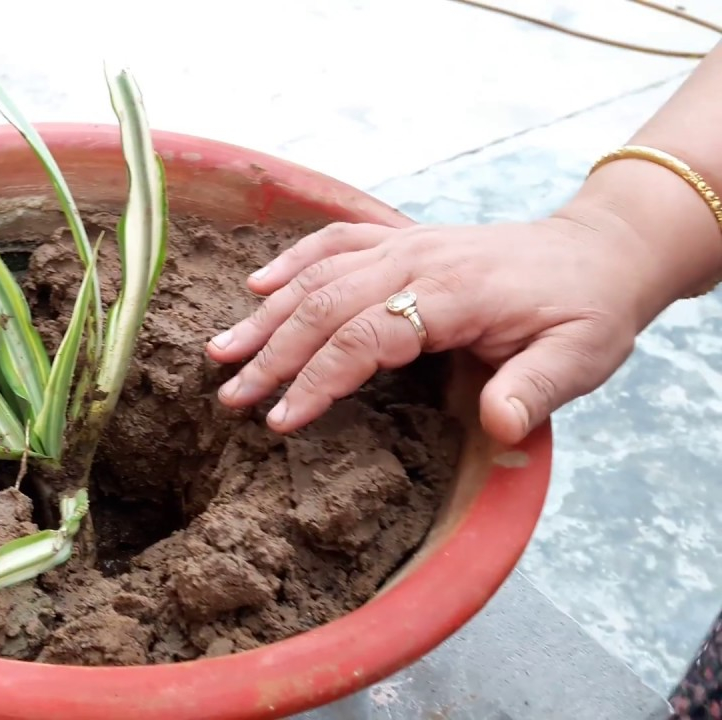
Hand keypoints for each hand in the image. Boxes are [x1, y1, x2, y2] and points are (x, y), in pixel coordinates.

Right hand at [205, 215, 659, 445]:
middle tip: (231, 397)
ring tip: (220, 351)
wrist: (597, 251)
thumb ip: (535, 390)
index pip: (365, 336)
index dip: (318, 379)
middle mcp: (416, 259)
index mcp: (453, 291)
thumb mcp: (580, 357)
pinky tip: (258, 286)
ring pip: (318, 274)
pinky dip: (292, 261)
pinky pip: (333, 242)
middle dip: (272, 354)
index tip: (281, 419)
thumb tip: (500, 426)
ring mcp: (403, 244)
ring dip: (266, 314)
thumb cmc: (583, 311)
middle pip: (325, 305)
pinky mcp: (398, 239)